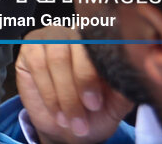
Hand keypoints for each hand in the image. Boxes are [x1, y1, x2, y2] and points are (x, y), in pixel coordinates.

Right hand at [14, 27, 132, 143]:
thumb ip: (123, 90)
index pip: (95, 45)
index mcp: (98, 42)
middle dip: (77, 87)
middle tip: (83, 114)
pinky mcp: (29, 48)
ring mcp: (49, 38)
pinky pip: (38, 66)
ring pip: (55, 59)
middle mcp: (73, 33)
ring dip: (62, 94)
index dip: (93, 75)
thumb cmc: (92, 111)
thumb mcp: (114, 105)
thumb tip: (132, 79)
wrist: (68, 128)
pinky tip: (56, 110)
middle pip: (73, 50)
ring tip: (69, 119)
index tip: (95, 103)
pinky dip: (48, 92)